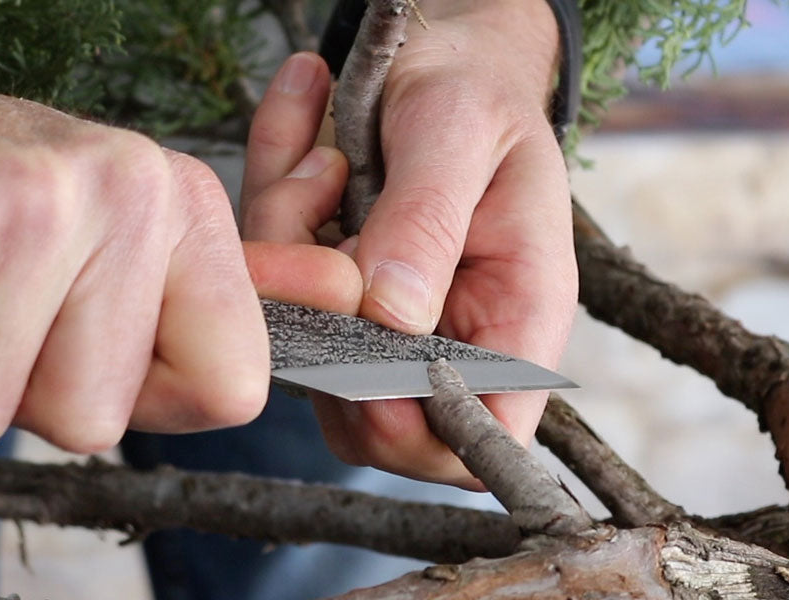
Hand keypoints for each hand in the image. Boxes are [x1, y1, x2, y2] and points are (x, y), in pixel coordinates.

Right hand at [0, 3, 279, 451]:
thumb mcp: (93, 245)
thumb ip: (193, 310)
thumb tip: (342, 305)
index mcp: (178, 203)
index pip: (234, 382)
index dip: (149, 399)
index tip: (81, 347)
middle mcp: (123, 191)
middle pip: (99, 418)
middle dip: (22, 391)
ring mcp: (29, 204)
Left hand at [242, 0, 576, 490]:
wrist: (446, 55)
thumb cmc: (474, 90)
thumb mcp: (460, 132)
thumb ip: (427, 224)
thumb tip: (390, 318)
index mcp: (516, 314)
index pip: (480, 436)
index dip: (414, 430)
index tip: (354, 356)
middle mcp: (451, 336)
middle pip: (371, 418)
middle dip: (318, 320)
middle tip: (319, 193)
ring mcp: (384, 325)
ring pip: (307, 354)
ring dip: (286, 245)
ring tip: (323, 153)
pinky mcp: (332, 297)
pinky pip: (275, 292)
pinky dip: (272, 208)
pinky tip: (302, 124)